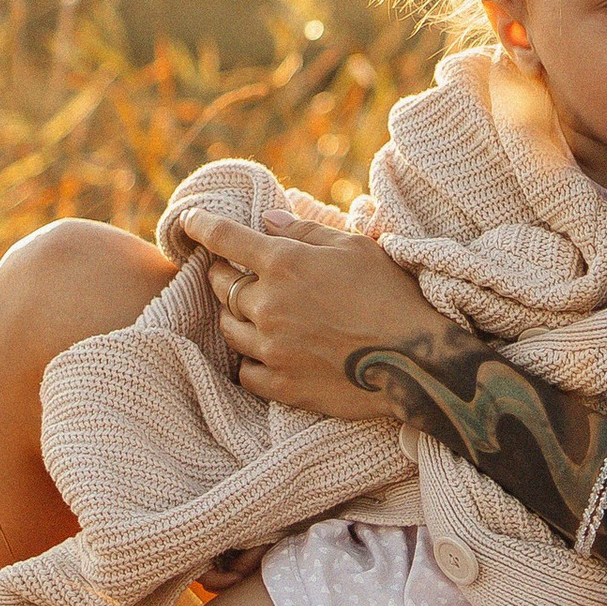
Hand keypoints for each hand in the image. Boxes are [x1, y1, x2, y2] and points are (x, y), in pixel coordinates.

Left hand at [182, 210, 463, 420]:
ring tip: (252, 309)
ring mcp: (272, 348)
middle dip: (222, 271)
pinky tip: (263, 350)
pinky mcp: (281, 385)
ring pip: (228, 327)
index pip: (224, 239)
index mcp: (286, 263)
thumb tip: (265, 222)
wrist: (418, 362)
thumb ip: (305, 231)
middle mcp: (269, 305)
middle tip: (233, 268)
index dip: (201, 226)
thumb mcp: (354, 248)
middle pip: (220, 284)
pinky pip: (244, 370)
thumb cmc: (391, 295)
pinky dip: (248, 357)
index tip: (188, 220)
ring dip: (234, 314)